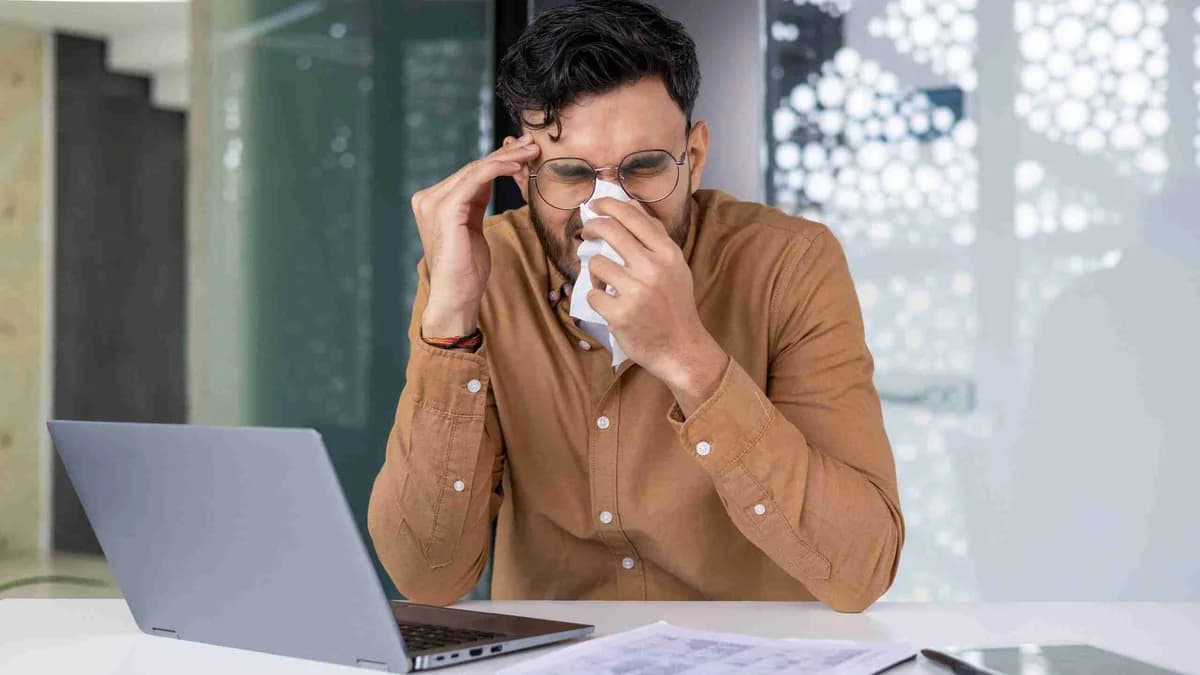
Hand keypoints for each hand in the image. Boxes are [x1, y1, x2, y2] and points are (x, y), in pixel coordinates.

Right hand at [411, 134, 539, 335]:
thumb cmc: (467, 269)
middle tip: (531, 144)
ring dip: (507, 158)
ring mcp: (433, 202)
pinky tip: (517, 166)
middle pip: (472, 168)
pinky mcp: (446, 209)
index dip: (497, 160)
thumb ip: (474, 201)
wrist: (456, 296)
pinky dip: (499, 169)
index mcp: (432, 201)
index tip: (522, 152)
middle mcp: (428, 198)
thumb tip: (490, 177)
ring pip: (476, 169)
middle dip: (505, 154)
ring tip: (530, 152)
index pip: (468, 173)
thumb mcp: (472, 227)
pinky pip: (477, 178)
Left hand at [583, 198, 728, 415]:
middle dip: (592, 226)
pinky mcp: (619, 314)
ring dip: (595, 270)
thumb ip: (653, 236)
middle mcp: (652, 268)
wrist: (681, 347)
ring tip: (605, 280)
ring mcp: (635, 291)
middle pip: (610, 231)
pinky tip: (609, 303)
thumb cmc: (674, 304)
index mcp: (668, 253)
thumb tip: (628, 205)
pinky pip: (592, 294)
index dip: (609, 205)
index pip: (632, 217)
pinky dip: (597, 297)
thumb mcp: (674, 266)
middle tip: (587, 231)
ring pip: (596, 264)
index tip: (596, 205)